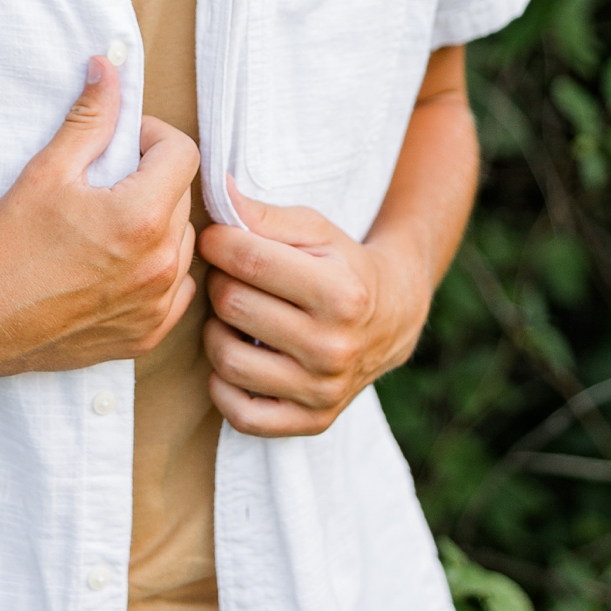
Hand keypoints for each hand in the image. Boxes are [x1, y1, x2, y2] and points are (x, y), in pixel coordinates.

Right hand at [0, 57, 198, 382]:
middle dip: (151, 180)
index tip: (122, 143)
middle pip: (181, 197)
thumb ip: (89, 118)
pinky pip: (174, 289)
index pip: (183, 152)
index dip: (152, 137)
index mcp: (142, 216)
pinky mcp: (146, 335)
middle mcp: (160, 263)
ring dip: (156, 226)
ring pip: (180, 244)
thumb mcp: (47, 171)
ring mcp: (157, 305)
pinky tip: (114, 266)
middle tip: (104, 184)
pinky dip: (154, 272)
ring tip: (106, 227)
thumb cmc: (6, 245)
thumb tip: (108, 68)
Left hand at [197, 182, 430, 437]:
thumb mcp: (315, 231)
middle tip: (231, 277)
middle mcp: (334, 348)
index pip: (248, 262)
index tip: (217, 239)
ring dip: (217, 331)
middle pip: (232, 306)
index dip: (218, 243)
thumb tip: (217, 189)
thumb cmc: (342, 265)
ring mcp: (323, 391)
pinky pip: (241, 415)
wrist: (393, 318)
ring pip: (226, 360)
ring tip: (234, 316)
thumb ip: (263, 214)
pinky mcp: (312, 421)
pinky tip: (236, 357)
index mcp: (341, 294)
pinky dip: (224, 386)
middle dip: (221, 282)